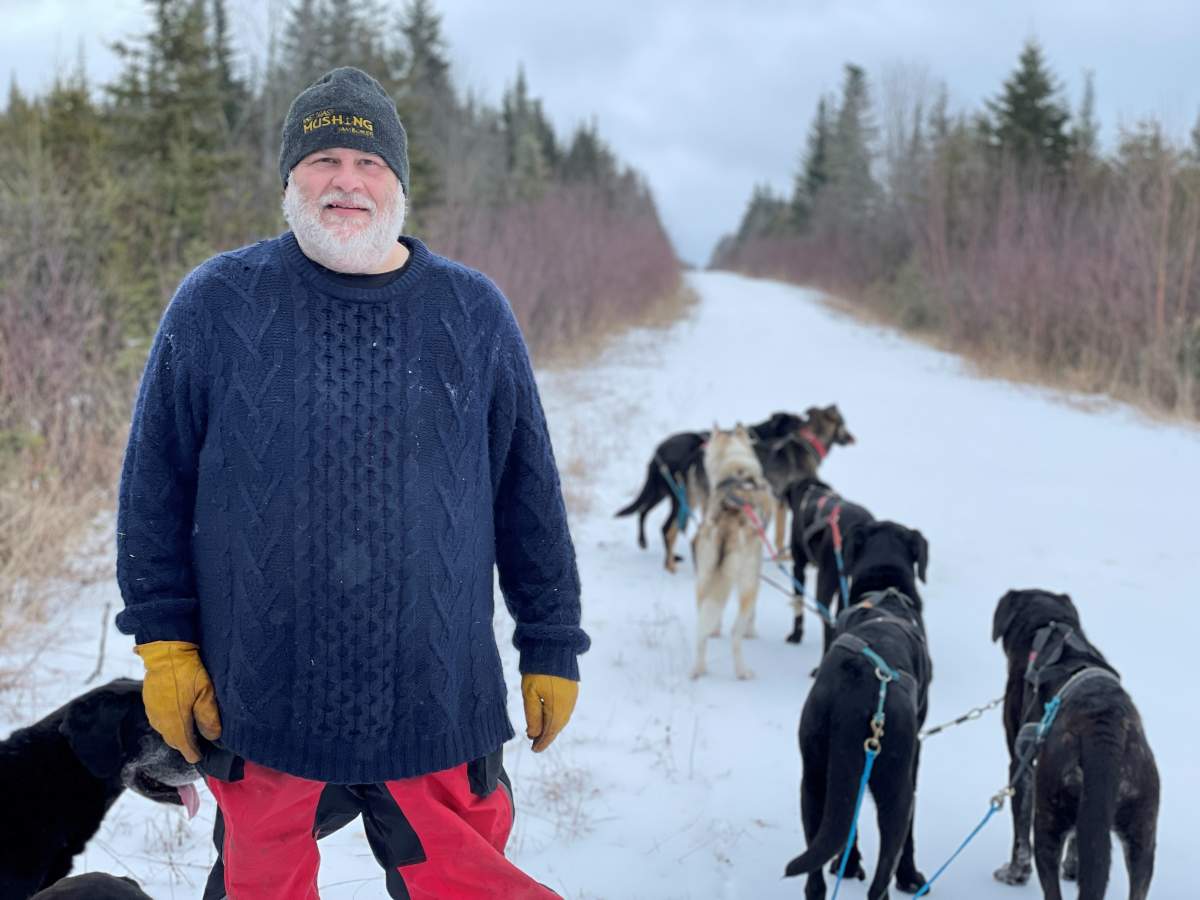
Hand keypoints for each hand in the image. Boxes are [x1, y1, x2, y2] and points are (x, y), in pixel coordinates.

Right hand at [133, 641, 221, 763]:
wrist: (166, 653)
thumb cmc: (188, 672)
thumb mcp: (205, 692)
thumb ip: (209, 717)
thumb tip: (212, 736)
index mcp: (176, 721)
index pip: (184, 746)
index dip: (193, 753)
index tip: (200, 757)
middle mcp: (161, 721)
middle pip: (174, 741)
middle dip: (185, 744)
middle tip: (198, 744)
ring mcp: (152, 712)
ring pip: (165, 732)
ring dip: (176, 734)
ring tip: (189, 730)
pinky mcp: (149, 704)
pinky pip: (159, 721)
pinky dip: (169, 723)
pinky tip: (177, 717)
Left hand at [521, 674, 577, 752]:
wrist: (553, 648)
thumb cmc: (538, 671)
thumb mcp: (530, 694)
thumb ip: (532, 716)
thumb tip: (534, 735)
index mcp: (558, 709)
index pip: (550, 732)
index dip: (542, 743)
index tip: (534, 750)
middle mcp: (568, 706)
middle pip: (557, 727)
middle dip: (546, 736)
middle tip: (534, 742)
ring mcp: (572, 698)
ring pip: (561, 719)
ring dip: (551, 726)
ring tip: (538, 731)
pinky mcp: (572, 691)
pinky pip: (565, 710)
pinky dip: (556, 717)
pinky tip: (548, 716)